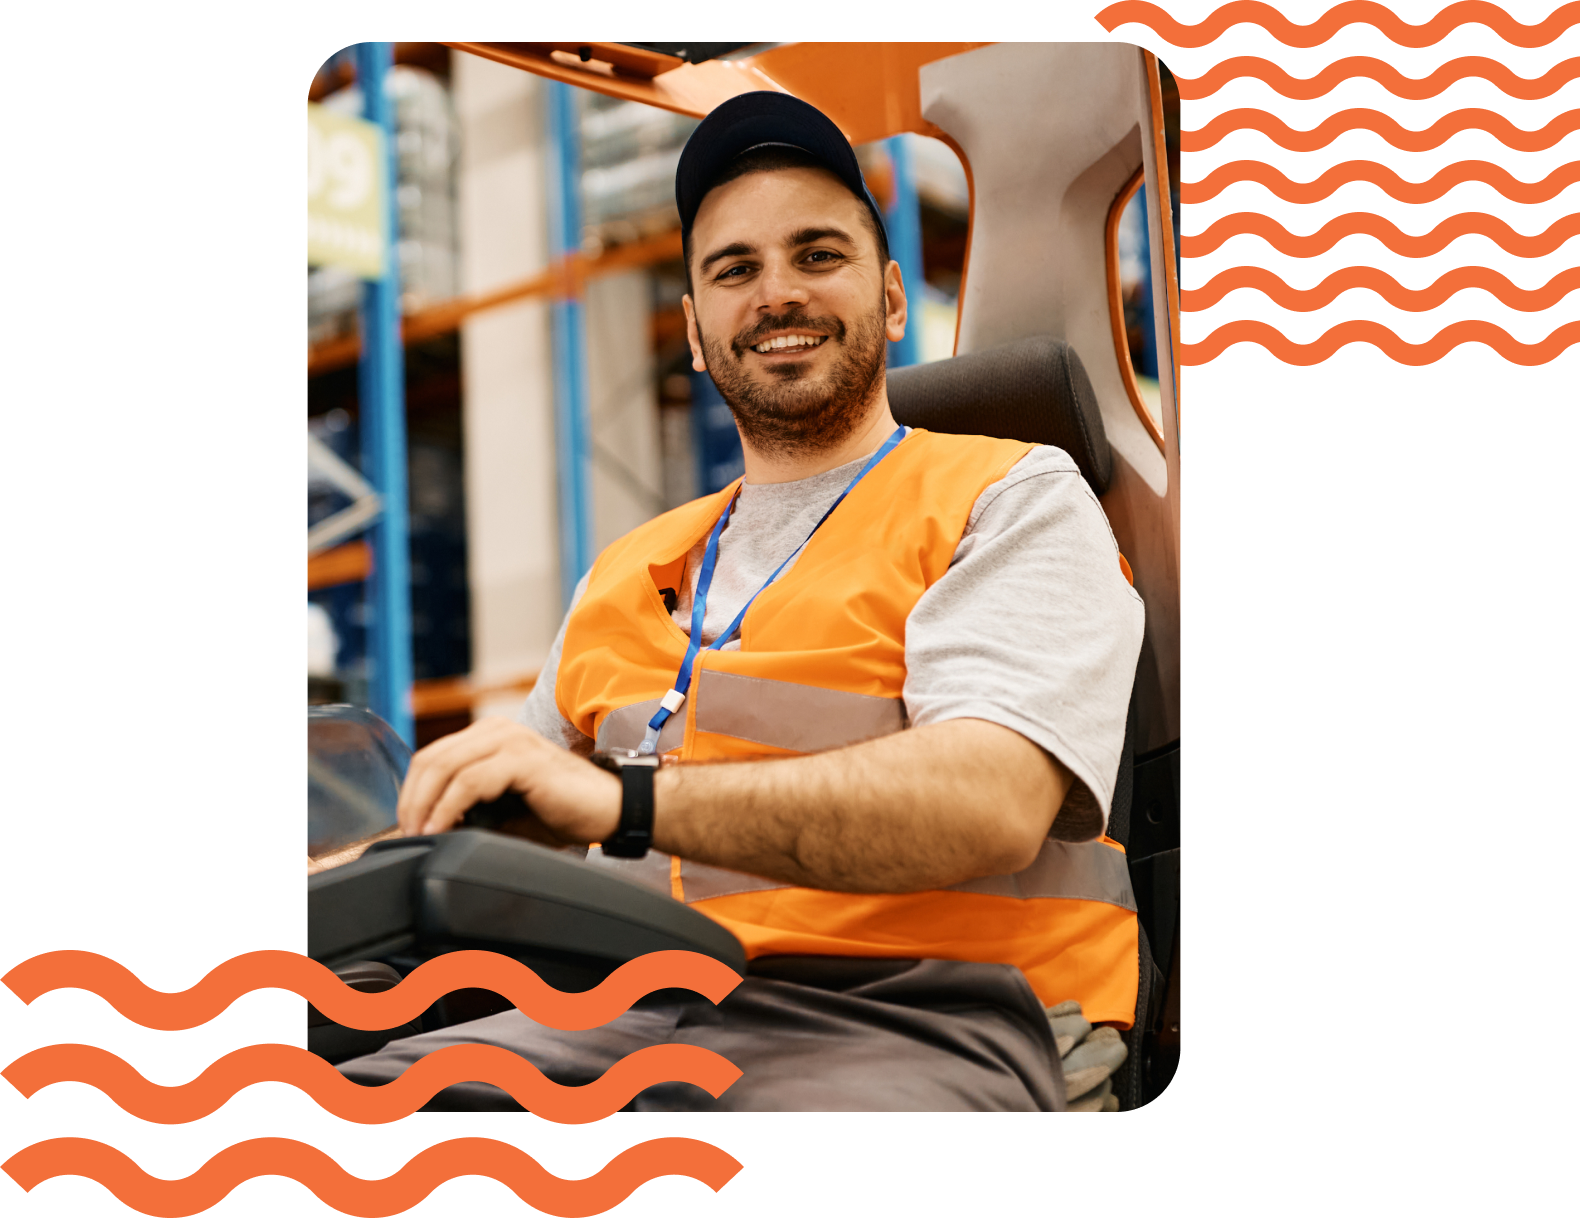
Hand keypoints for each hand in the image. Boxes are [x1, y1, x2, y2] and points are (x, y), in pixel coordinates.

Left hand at [396, 717, 621, 844]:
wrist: (613, 809)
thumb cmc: (563, 812)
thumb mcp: (504, 811)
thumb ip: (469, 809)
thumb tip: (429, 828)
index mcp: (491, 736)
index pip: (432, 756)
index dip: (411, 792)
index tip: (408, 827)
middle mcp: (498, 730)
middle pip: (431, 759)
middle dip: (411, 800)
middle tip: (408, 834)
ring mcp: (511, 740)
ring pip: (444, 766)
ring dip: (424, 805)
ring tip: (422, 834)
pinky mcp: (522, 758)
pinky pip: (469, 781)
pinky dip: (448, 807)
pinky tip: (444, 828)